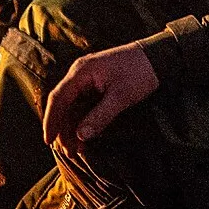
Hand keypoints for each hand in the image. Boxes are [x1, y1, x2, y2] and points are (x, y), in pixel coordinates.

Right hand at [42, 43, 159, 150]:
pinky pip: (84, 105)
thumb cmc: (140, 73)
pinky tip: (86, 136)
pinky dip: (83, 121)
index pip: (58, 98)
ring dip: (73, 128)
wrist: (159, 57)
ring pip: (73, 107)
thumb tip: (80, 136)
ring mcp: (87, 80)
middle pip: (63, 105)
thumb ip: (99, 116)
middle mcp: (79, 75)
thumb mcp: (121, 97)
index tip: (48, 141)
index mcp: (80, 73)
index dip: (51, 121)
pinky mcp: (96, 86)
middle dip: (64, 129)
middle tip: (69, 152)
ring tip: (77, 149)